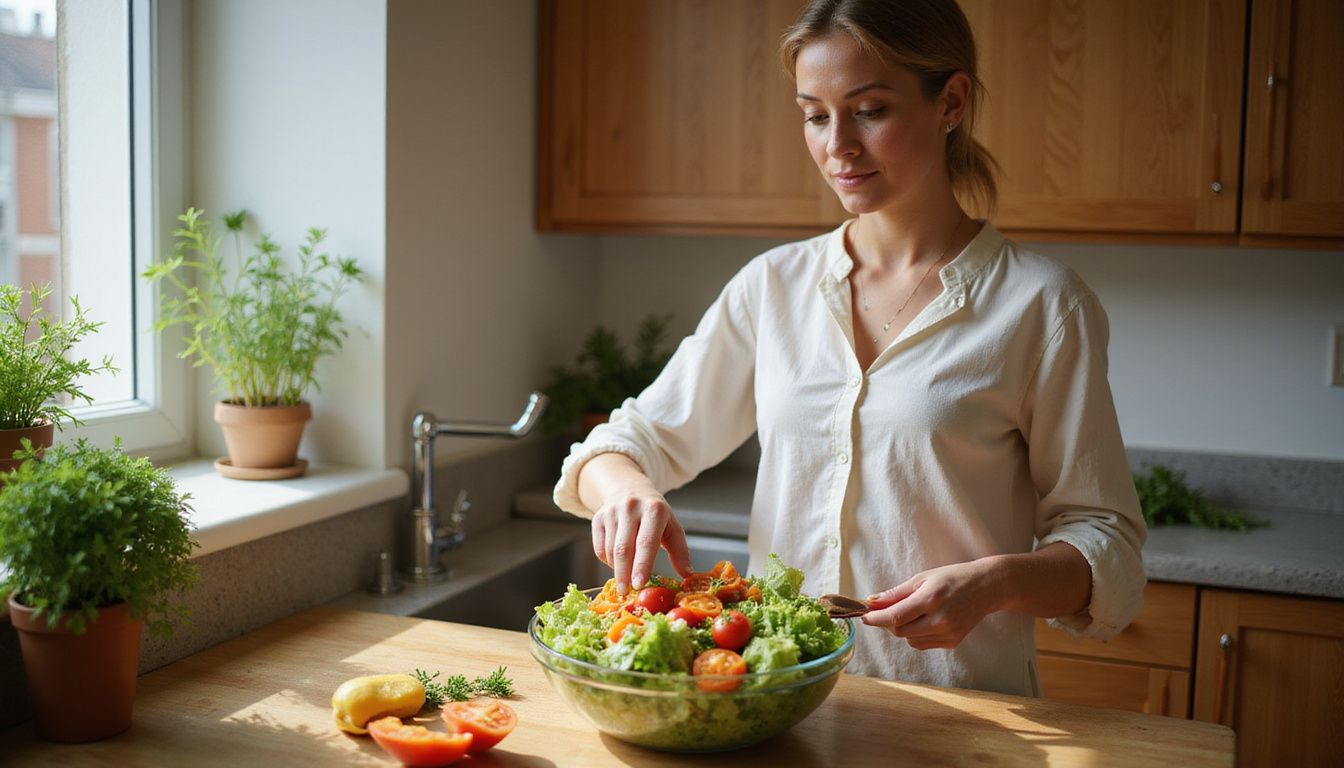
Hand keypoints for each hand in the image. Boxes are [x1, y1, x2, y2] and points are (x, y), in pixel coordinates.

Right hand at [590, 490, 692, 594]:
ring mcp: (611, 512)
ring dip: (617, 569)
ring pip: (610, 551)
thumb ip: (680, 551)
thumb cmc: (654, 513)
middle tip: (627, 592)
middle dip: (624, 574)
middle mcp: (631, 508)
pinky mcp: (597, 517)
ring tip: (626, 577)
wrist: (628, 488)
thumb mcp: (672, 527)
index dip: (642, 565)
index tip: (639, 585)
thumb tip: (687, 575)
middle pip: (624, 549)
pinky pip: (599, 548)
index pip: (646, 542)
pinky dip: (608, 561)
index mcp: (654, 510)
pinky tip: (617, 563)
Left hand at [860, 559, 1007, 650]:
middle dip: (888, 622)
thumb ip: (896, 593)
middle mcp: (940, 620)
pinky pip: (922, 644)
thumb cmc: (953, 578)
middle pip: (899, 630)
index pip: (895, 617)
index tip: (864, 617)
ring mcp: (948, 634)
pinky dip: (916, 635)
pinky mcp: (952, 642)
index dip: (876, 619)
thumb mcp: (923, 578)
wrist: (987, 588)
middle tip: (888, 610)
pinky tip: (926, 620)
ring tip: (915, 611)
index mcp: (931, 599)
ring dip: (903, 628)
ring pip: (909, 640)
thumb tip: (871, 601)